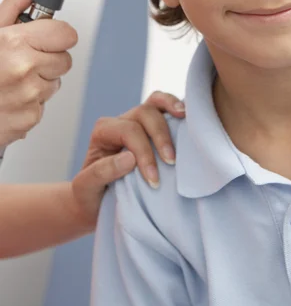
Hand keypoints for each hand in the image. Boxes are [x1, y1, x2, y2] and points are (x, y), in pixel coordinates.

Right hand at [0, 0, 77, 145]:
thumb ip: (16, 5)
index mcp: (14, 44)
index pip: (66, 34)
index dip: (55, 35)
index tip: (44, 37)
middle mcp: (24, 70)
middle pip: (64, 60)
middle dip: (46, 58)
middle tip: (20, 59)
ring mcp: (28, 98)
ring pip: (54, 84)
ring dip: (38, 81)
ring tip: (9, 79)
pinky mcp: (29, 120)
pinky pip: (42, 106)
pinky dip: (28, 103)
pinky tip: (7, 97)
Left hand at [71, 91, 184, 228]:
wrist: (95, 203)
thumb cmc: (89, 197)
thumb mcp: (85, 189)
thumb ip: (101, 173)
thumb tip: (130, 158)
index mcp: (103, 132)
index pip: (128, 131)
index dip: (144, 152)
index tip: (154, 180)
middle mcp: (120, 121)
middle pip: (144, 113)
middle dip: (160, 135)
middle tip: (171, 162)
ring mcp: (137, 122)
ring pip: (155, 102)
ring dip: (172, 109)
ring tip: (186, 118)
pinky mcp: (152, 128)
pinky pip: (165, 109)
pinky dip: (177, 108)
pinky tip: (190, 116)